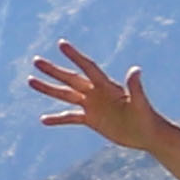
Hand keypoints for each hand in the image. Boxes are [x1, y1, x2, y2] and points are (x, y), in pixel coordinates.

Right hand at [25, 43, 176, 156]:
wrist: (149, 135)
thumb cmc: (148, 118)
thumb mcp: (141, 103)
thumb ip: (136, 87)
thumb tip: (135, 69)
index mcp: (107, 86)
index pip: (88, 67)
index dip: (75, 56)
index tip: (61, 44)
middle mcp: (97, 93)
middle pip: (71, 79)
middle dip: (54, 70)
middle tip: (36, 60)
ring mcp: (93, 106)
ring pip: (66, 95)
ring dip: (49, 89)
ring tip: (30, 80)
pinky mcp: (92, 120)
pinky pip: (70, 118)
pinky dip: (57, 119)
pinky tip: (43, 120)